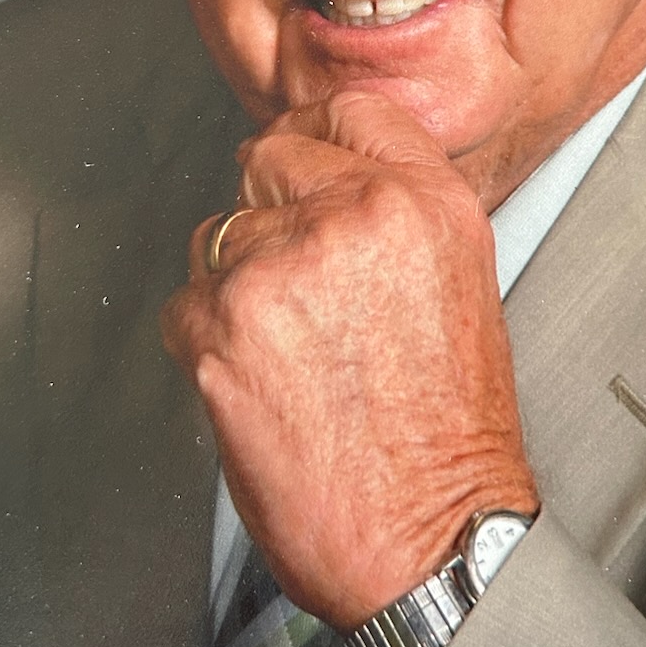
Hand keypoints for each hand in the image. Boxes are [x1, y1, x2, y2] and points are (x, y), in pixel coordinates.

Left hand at [161, 90, 539, 628]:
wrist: (430, 536)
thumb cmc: (448, 434)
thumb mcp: (461, 285)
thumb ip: (397, 213)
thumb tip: (325, 175)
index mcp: (425, 203)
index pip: (347, 110)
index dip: (313, 133)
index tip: (300, 156)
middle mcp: (355, 217)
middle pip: (266, 157)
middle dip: (269, 213)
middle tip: (295, 286)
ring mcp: (280, 267)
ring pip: (218, 234)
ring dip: (236, 284)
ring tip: (292, 354)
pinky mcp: (219, 326)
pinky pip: (184, 303)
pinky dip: (207, 343)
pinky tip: (263, 386)